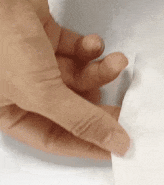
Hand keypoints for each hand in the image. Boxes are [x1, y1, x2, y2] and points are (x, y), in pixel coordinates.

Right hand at [0, 0, 129, 159]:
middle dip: (100, 105)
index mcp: (5, 111)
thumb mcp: (41, 92)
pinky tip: (94, 44)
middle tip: (129, 106)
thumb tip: (115, 144)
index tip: (120, 146)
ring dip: (100, 71)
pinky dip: (89, 50)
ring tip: (116, 62)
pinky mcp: (43, 38)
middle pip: (70, 109)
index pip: (54, 138)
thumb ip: (81, 120)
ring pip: (77, 78)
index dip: (88, 144)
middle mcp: (17, 89)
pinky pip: (75, 53)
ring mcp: (31, 62)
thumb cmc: (1, 39)